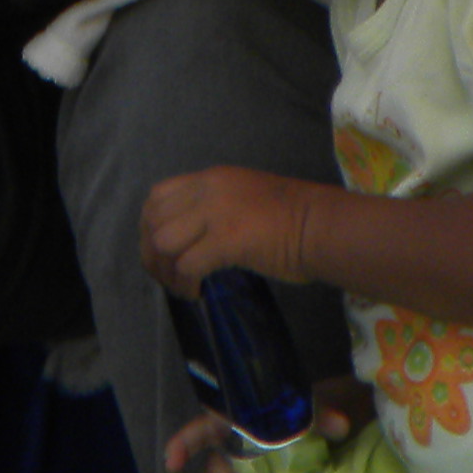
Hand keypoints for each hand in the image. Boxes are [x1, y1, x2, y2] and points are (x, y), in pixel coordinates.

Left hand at [139, 166, 316, 292]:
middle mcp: (208, 191)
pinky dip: (186, 283)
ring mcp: (216, 213)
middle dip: (152, 253)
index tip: (160, 251)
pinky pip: (187, 264)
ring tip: (183, 287)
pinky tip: (197, 293)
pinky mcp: (226, 240)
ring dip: (167, 271)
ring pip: (164, 242)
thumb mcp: (244, 198)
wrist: (321, 225)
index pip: (158, 196)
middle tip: (168, 276)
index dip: (150, 226)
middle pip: (154, 220)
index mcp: (211, 179)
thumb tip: (193, 240)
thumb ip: (216, 209)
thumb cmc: (294, 217)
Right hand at [169, 382, 364, 472]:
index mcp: (236, 422)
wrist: (326, 425)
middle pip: (214, 470)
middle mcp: (231, 446)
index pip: (201, 431)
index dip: (184, 444)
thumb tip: (339, 425)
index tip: (174, 464)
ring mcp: (239, 470)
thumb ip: (321, 412)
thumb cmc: (306, 410)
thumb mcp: (310, 405)